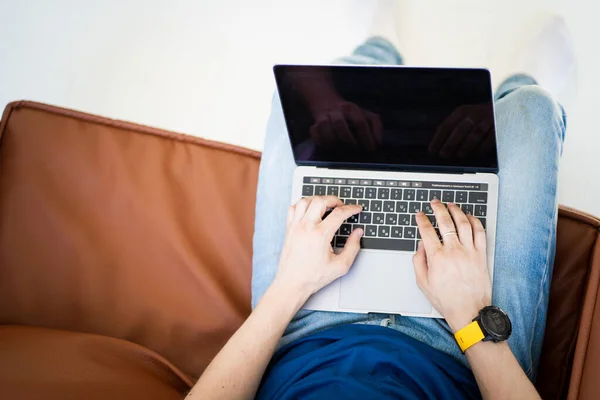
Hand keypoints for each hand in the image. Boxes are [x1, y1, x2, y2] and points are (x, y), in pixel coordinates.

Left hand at [274, 196, 362, 299]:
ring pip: (306, 200)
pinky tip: (309, 210)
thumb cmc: (313, 277)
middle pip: (321, 201)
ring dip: (318, 199)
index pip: (339, 213)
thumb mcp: (340, 266)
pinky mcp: (288, 229)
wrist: (292, 283)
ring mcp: (295, 226)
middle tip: (342, 206)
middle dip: (335, 200)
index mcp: (320, 235)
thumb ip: (353, 247)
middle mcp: (306, 227)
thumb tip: (358, 233)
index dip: (351, 209)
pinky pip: (293, 208)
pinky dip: (302, 204)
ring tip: (327, 206)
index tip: (357, 209)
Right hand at [309, 101, 381, 151]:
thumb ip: (376, 127)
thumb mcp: (366, 115)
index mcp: (351, 108)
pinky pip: (316, 136)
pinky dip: (322, 144)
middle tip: (356, 151)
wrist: (326, 103)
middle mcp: (336, 111)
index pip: (360, 122)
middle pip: (340, 125)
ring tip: (343, 151)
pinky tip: (331, 149)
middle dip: (349, 141)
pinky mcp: (313, 127)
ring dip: (336, 144)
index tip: (371, 149)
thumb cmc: (350, 114)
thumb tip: (378, 143)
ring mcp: (322, 118)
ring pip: (326, 130)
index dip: (366, 137)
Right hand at [413, 199, 490, 331]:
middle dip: (438, 208)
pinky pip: (479, 232)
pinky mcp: (481, 255)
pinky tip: (469, 217)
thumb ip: (418, 261)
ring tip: (451, 205)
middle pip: (445, 221)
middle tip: (435, 203)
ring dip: (456, 211)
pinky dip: (474, 221)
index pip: (427, 231)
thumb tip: (421, 246)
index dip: (422, 219)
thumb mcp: (423, 283)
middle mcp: (453, 251)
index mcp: (437, 257)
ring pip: (463, 223)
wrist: (469, 310)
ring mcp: (469, 251)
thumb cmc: (447, 299)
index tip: (420, 214)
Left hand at [428, 104, 494, 159]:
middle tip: (443, 155)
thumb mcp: (464, 117)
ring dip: (466, 146)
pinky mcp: (499, 127)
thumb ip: (452, 128)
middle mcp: (474, 114)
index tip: (432, 150)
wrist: (501, 108)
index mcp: (462, 112)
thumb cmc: (478, 117)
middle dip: (450, 144)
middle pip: (460, 130)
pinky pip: (490, 139)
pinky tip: (476, 154)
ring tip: (459, 155)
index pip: (446, 125)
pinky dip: (482, 148)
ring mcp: (487, 120)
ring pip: (475, 134)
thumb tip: (438, 146)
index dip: (438, 139)